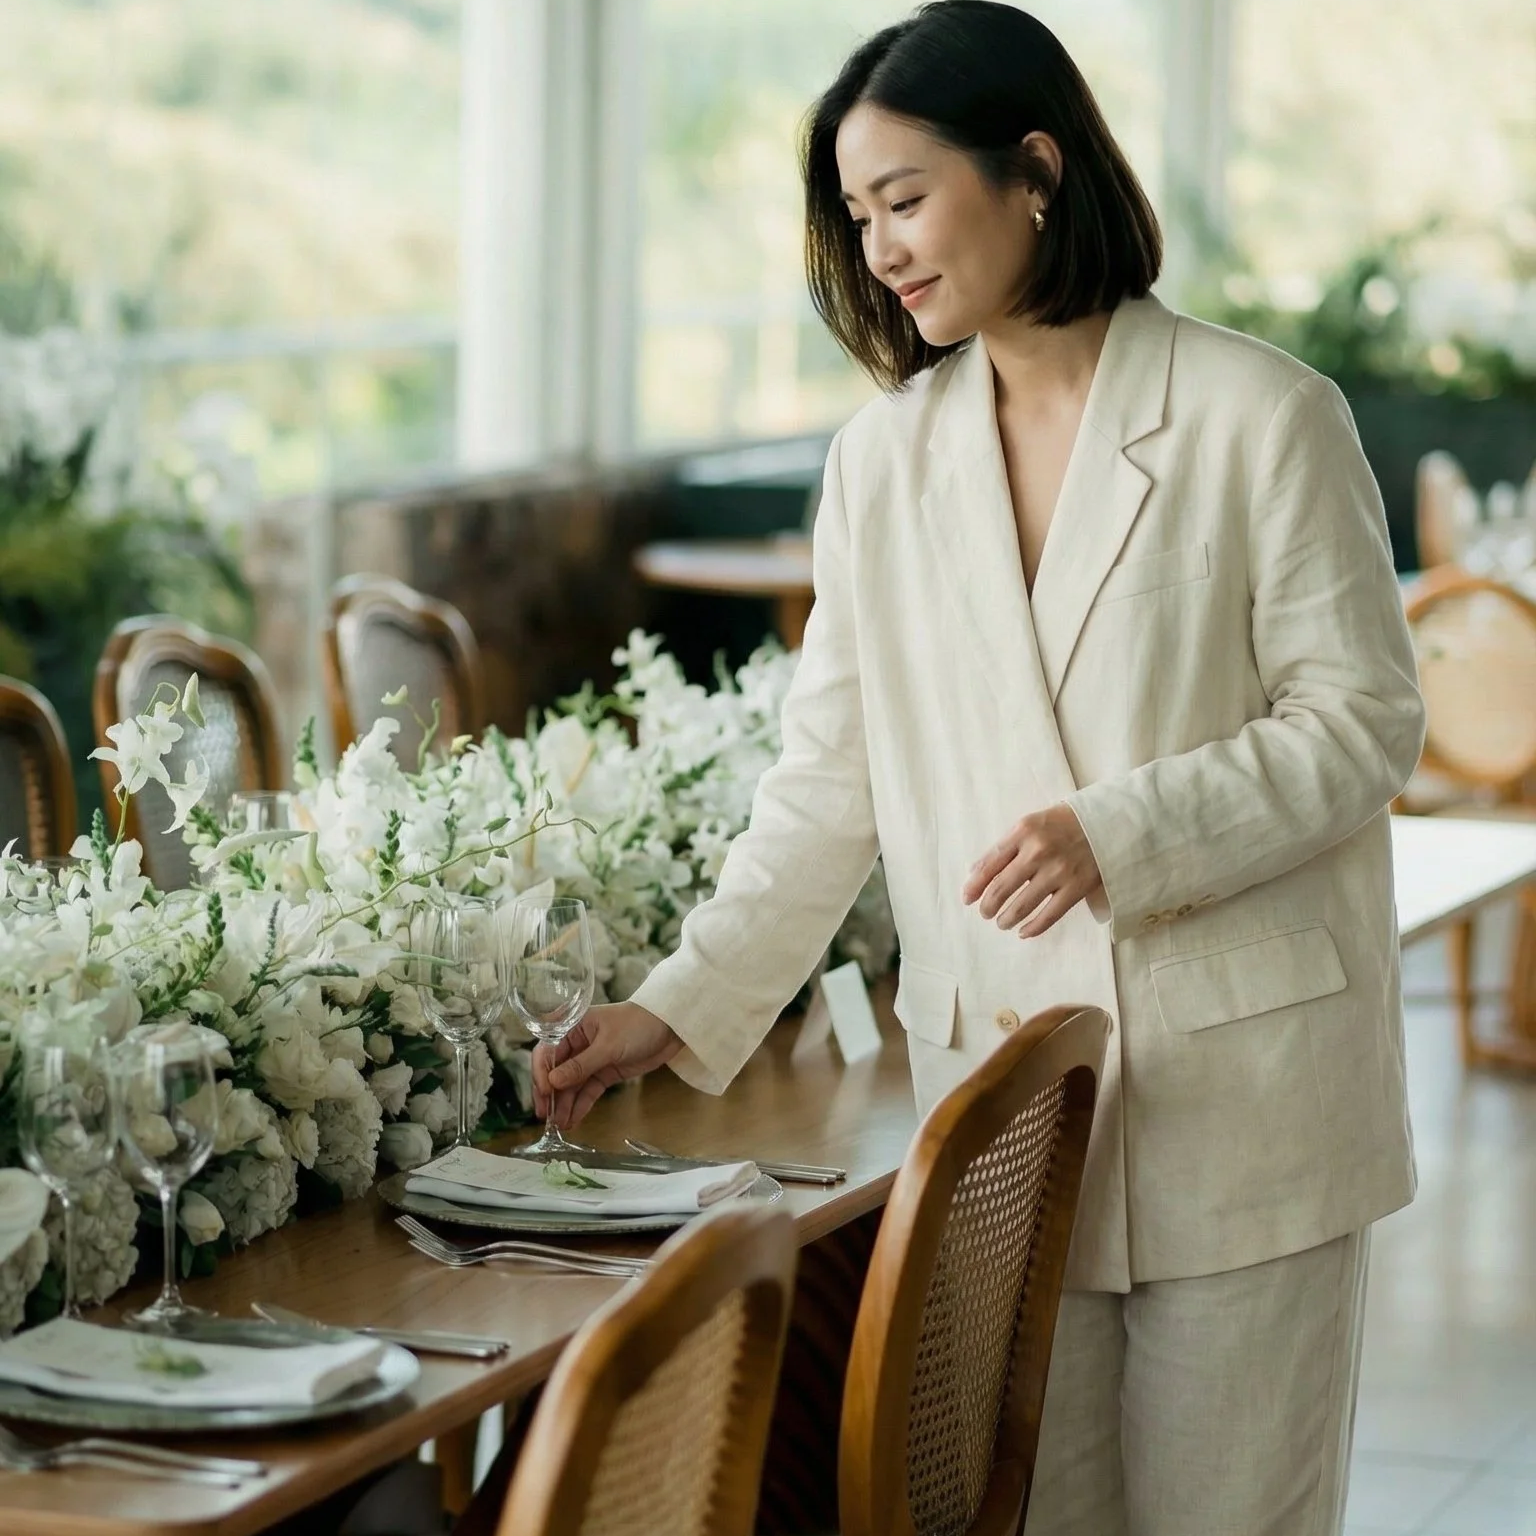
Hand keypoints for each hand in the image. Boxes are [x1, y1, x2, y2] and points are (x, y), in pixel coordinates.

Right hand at [533, 1003, 682, 1131]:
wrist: (670, 1028)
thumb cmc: (637, 1025)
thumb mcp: (608, 1045)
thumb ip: (581, 1064)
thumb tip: (553, 1082)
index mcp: (572, 1027)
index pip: (547, 1050)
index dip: (542, 1072)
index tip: (545, 1092)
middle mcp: (577, 1044)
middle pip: (555, 1071)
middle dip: (550, 1094)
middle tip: (546, 1116)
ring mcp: (590, 1060)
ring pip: (570, 1085)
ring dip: (564, 1104)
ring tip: (560, 1125)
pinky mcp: (603, 1073)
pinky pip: (586, 1092)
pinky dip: (579, 1105)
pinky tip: (572, 1120)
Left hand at [961, 802, 1102, 937]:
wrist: (1108, 823)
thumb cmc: (1063, 824)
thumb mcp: (1030, 824)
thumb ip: (1006, 846)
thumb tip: (976, 874)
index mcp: (1023, 832)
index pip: (989, 864)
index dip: (975, 885)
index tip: (967, 898)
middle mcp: (1038, 851)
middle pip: (1001, 888)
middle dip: (988, 906)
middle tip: (985, 913)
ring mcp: (1058, 871)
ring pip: (1022, 906)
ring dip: (1006, 919)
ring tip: (1002, 922)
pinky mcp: (1076, 888)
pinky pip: (1049, 916)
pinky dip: (1032, 928)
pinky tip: (1023, 932)